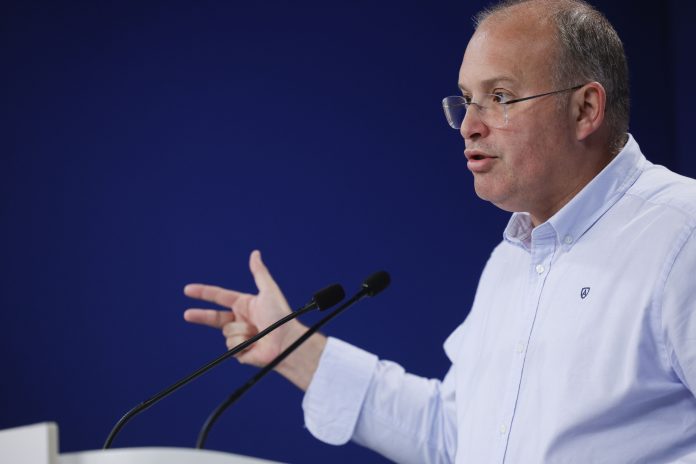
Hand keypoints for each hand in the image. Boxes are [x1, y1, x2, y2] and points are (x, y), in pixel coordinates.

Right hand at [183, 250, 304, 367]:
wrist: (286, 341)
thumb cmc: (280, 316)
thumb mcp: (269, 290)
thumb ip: (259, 272)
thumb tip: (255, 253)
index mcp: (244, 304)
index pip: (219, 296)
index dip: (203, 293)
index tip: (187, 290)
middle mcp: (240, 319)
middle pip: (214, 317)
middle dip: (201, 316)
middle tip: (187, 314)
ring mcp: (239, 336)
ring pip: (227, 331)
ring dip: (241, 330)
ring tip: (257, 332)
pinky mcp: (240, 351)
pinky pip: (231, 345)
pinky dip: (242, 343)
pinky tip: (255, 344)